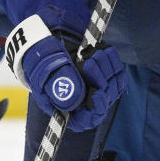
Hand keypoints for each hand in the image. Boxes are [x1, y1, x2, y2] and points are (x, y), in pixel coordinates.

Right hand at [5, 15, 125, 131]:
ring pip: (115, 83)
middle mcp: (85, 102)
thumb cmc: (41, 62)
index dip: (97, 109)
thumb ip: (57, 86)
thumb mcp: (43, 74)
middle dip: (100, 78)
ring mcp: (97, 88)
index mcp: (68, 109)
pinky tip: (100, 49)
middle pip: (105, 98)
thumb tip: (76, 99)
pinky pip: (118, 70)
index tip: (99, 94)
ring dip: (105, 65)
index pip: (88, 119)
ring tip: (91, 52)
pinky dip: (112, 58)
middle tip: (89, 61)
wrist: (49, 42)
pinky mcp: (106, 74)